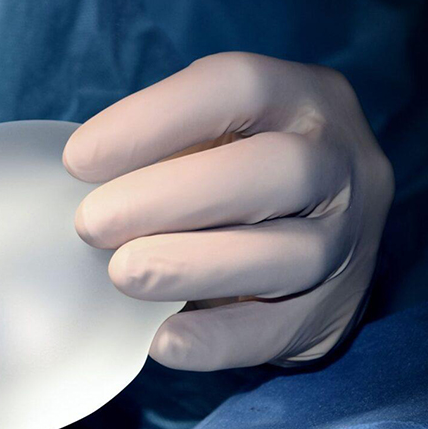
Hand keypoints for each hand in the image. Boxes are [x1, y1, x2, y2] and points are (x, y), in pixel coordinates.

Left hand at [63, 52, 393, 369]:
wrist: (324, 243)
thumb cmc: (242, 173)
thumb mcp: (219, 134)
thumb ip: (165, 146)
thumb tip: (78, 177)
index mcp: (305, 97)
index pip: (238, 87)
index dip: (153, 120)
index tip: (78, 160)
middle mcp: (342, 161)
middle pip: (275, 170)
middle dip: (170, 198)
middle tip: (91, 224)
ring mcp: (350, 240)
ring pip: (288, 254)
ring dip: (191, 266)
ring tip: (121, 275)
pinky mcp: (333, 311)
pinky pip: (279, 331)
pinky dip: (216, 339)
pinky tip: (162, 341)